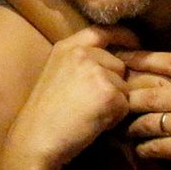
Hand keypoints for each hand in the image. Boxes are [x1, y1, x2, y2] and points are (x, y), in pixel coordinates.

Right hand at [8, 26, 137, 169]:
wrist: (36, 138)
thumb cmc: (45, 114)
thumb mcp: (57, 74)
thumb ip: (81, 62)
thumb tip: (117, 63)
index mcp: (66, 47)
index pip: (101, 31)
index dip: (121, 36)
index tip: (134, 43)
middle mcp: (81, 54)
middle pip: (119, 64)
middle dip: (114, 84)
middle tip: (90, 102)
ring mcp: (96, 71)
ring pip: (124, 86)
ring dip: (115, 102)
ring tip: (89, 113)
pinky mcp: (108, 93)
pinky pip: (126, 105)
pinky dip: (115, 117)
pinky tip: (93, 122)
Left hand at [121, 50, 170, 169]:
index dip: (143, 59)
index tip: (122, 58)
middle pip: (150, 92)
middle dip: (128, 97)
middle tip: (112, 99)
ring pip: (148, 120)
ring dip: (132, 127)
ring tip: (123, 129)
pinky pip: (155, 146)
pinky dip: (144, 149)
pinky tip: (140, 151)